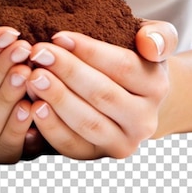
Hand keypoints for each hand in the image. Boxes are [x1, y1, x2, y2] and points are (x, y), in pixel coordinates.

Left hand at [24, 20, 177, 159]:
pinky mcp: (101, 156)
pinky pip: (74, 146)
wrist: (136, 96)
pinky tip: (33, 106)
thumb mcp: (152, 38)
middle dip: (67, 71)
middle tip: (38, 53)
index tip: (58, 36)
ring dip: (57, 99)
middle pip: (103, 94)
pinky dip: (51, 128)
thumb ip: (159, 36)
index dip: (89, 51)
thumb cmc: (135, 56)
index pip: (122, 66)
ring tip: (32, 77)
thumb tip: (151, 45)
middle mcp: (145, 119)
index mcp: (156, 85)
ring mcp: (124, 142)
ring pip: (88, 123)